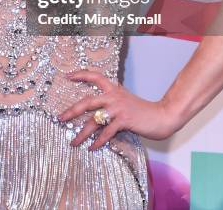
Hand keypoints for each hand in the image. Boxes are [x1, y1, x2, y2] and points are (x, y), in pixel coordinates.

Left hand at [57, 69, 179, 149]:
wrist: (162, 115)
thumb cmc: (142, 110)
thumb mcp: (124, 100)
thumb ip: (111, 102)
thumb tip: (95, 113)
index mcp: (113, 89)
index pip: (95, 76)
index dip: (80, 74)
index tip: (67, 76)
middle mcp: (113, 96)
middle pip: (87, 101)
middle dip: (72, 111)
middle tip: (60, 118)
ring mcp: (118, 108)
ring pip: (94, 120)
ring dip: (82, 133)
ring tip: (73, 142)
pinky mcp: (124, 120)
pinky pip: (106, 133)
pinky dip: (98, 142)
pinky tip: (92, 148)